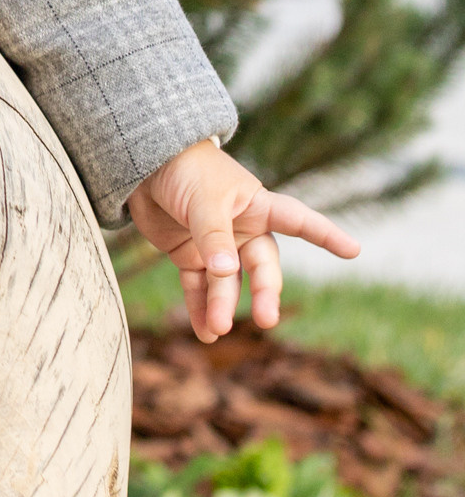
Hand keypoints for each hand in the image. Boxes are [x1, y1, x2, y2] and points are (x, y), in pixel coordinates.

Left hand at [127, 139, 359, 341]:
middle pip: (261, 266)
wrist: (142, 163)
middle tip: (265, 319)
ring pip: (227, 282)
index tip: (354, 251)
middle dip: (264, 292)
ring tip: (217, 329)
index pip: (298, 220)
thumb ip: (214, 236)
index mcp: (256, 205)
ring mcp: (216, 245)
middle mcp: (242, 228)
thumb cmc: (183, 170)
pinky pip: (198, 286)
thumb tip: (227, 272)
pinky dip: (199, 308)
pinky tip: (205, 333)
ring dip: (223, 305)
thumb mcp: (204, 200)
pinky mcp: (188, 254)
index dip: (325, 235)